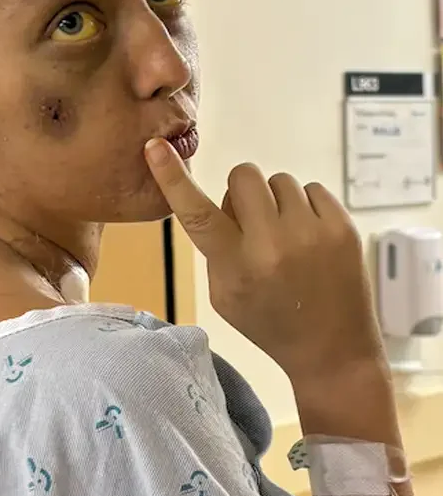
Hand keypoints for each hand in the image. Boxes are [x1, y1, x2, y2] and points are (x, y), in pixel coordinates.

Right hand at [144, 140, 386, 387]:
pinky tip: (310, 240)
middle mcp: (271, 245)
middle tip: (253, 223)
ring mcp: (311, 232)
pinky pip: (312, 189)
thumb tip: (224, 205)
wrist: (332, 348)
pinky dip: (306, 209)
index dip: (173, 178)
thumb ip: (217, 250)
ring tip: (287, 238)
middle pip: (243, 176)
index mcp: (236, 267)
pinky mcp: (341, 226)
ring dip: (277, 203)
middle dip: (243, 193)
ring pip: (279, 181)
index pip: (197, 214)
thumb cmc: (269, 322)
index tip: (154, 148)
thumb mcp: (225, 297)